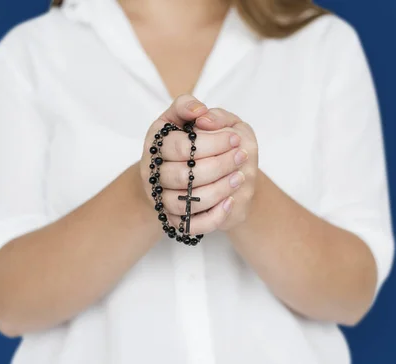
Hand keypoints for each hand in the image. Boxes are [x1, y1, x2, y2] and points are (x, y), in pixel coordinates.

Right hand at [139, 95, 247, 234]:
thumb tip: (201, 113)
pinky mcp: (173, 220)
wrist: (173, 175)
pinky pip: (191, 226)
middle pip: (184, 176)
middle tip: (242, 157)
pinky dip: (213, 216)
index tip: (234, 138)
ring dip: (219, 190)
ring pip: (188, 202)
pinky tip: (229, 201)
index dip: (211, 142)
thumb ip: (188, 106)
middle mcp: (153, 173)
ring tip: (240, 177)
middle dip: (219, 165)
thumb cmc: (183, 142)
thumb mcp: (182, 118)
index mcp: (155, 145)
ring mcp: (161, 199)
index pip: (180, 147)